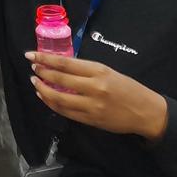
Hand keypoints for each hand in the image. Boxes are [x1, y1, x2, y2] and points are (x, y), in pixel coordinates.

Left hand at [28, 52, 169, 141]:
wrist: (145, 112)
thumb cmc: (127, 88)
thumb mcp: (108, 71)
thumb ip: (86, 70)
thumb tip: (60, 66)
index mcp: (99, 71)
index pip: (65, 63)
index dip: (45, 59)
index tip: (31, 55)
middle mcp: (94, 87)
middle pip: (59, 80)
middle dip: (42, 73)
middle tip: (33, 68)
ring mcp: (92, 105)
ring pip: (59, 98)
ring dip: (43, 90)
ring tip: (35, 83)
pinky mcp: (91, 120)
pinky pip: (66, 112)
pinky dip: (52, 104)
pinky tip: (45, 97)